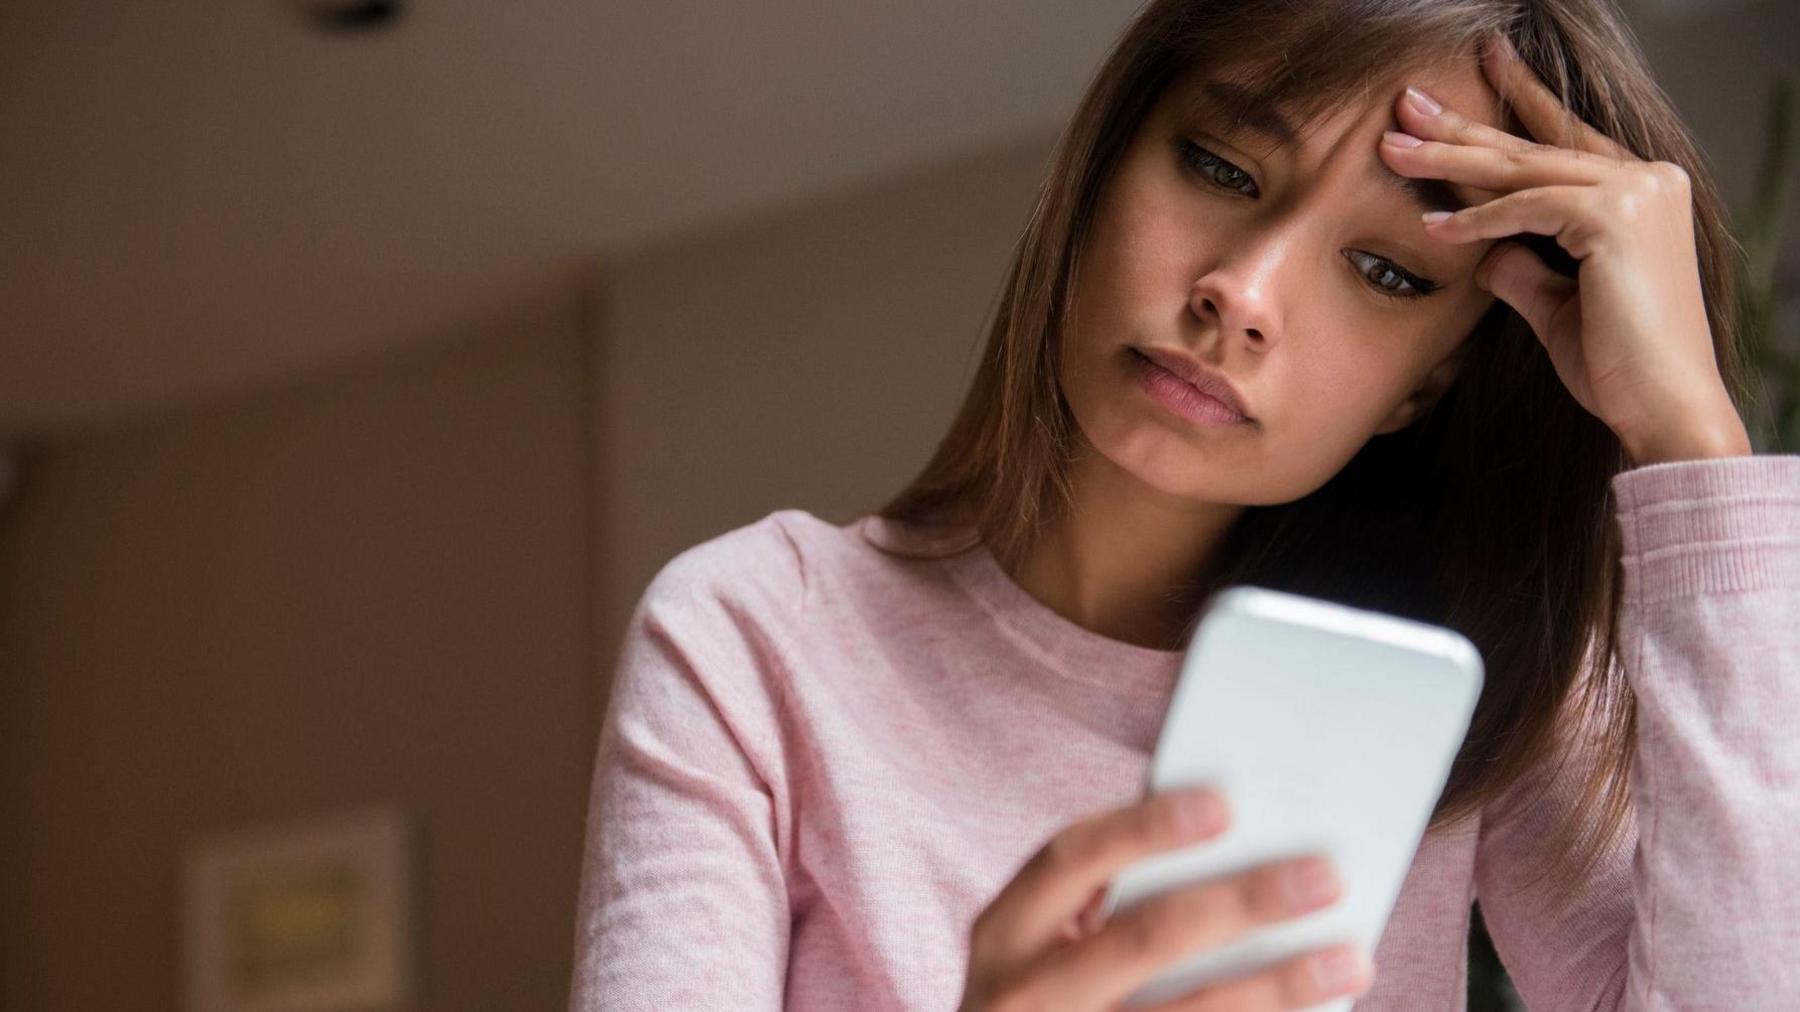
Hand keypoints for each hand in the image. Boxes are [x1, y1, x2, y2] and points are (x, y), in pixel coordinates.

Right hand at [958, 786, 1373, 1010]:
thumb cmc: (1043, 995)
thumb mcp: (1041, 945)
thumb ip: (1104, 898)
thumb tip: (1226, 845)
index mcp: (1005, 932)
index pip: (1070, 859)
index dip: (1144, 829)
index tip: (1224, 805)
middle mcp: (1025, 996)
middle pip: (1142, 939)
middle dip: (1240, 904)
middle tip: (1323, 877)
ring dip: (1277, 986)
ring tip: (1348, 959)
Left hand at [1379, 32, 1750, 464]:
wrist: (1662, 406)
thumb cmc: (1617, 365)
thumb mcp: (1556, 303)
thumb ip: (1523, 266)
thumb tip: (1483, 251)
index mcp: (1644, 191)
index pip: (1561, 142)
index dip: (1510, 114)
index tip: (1462, 94)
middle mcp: (1649, 179)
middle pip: (1536, 147)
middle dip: (1465, 129)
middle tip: (1406, 108)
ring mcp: (1638, 192)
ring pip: (1524, 168)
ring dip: (1452, 161)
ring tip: (1393, 152)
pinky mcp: (1616, 218)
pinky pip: (1528, 207)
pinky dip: (1479, 219)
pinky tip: (1435, 228)